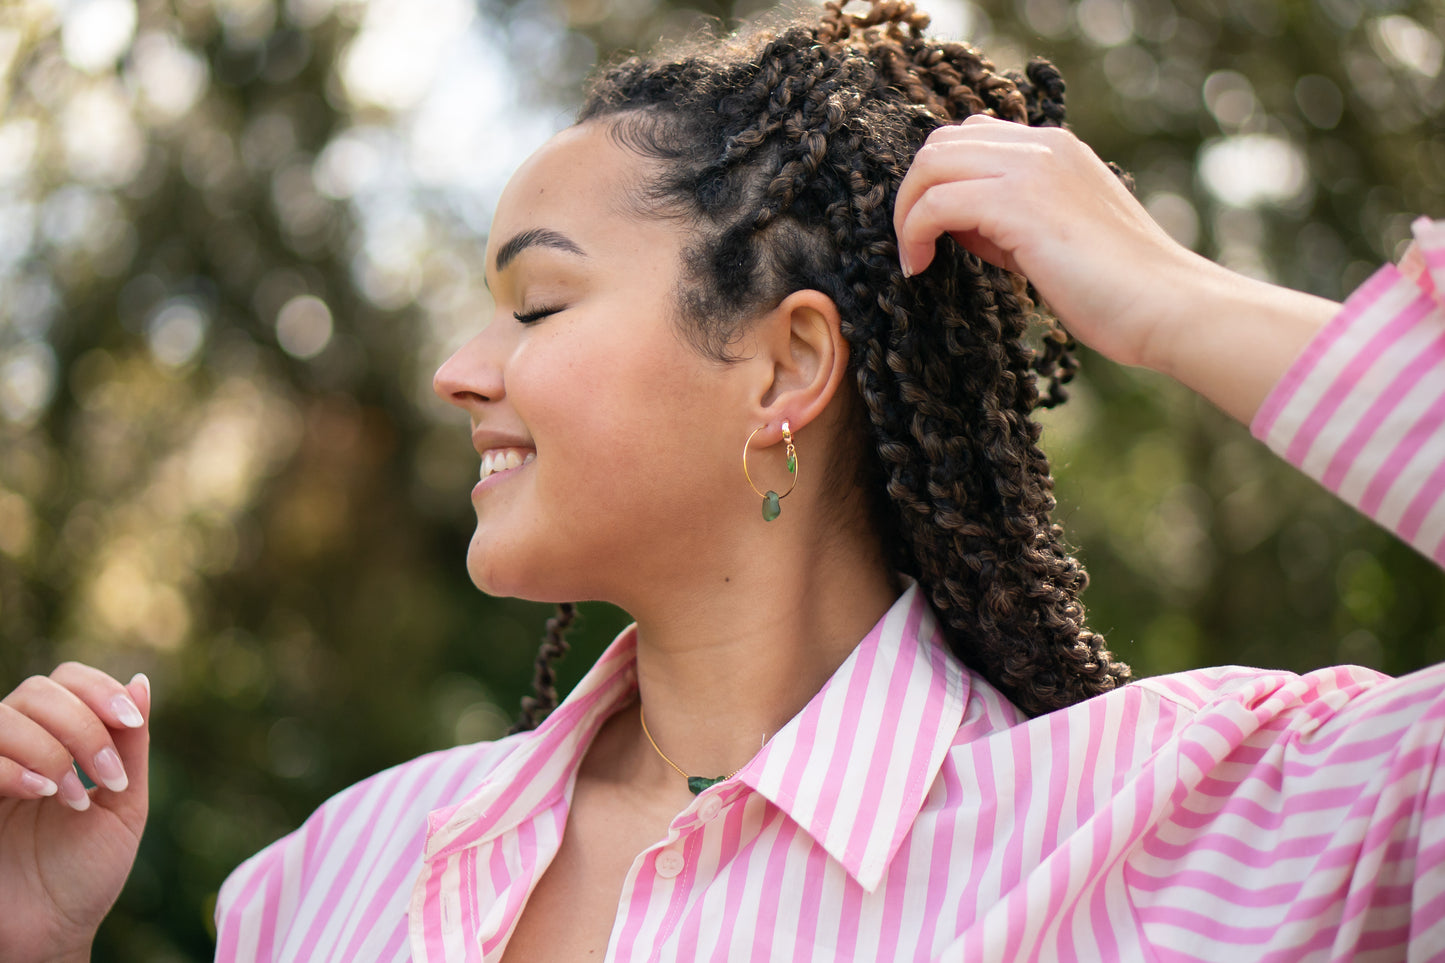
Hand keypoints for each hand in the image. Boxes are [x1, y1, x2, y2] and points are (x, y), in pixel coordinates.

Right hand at [0, 663, 150, 962]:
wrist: (50, 933)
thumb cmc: (86, 874)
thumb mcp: (124, 805)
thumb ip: (131, 746)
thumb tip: (142, 683)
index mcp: (58, 741)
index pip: (67, 680)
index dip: (98, 688)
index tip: (130, 721)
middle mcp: (18, 747)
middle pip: (38, 691)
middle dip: (82, 725)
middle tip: (108, 777)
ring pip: (5, 716)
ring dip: (50, 748)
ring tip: (74, 797)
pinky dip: (14, 767)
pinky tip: (43, 793)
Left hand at [893, 115, 1338, 423]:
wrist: (1169, 306)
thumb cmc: (1118, 289)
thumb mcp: (1056, 238)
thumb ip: (1010, 220)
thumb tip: (954, 224)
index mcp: (1055, 150)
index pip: (970, 136)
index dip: (939, 180)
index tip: (935, 231)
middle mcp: (1043, 148)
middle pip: (941, 143)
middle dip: (912, 193)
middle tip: (912, 244)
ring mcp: (1032, 172)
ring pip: (930, 165)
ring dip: (906, 213)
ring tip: (913, 257)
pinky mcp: (1020, 207)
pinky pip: (936, 204)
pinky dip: (913, 234)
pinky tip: (920, 268)